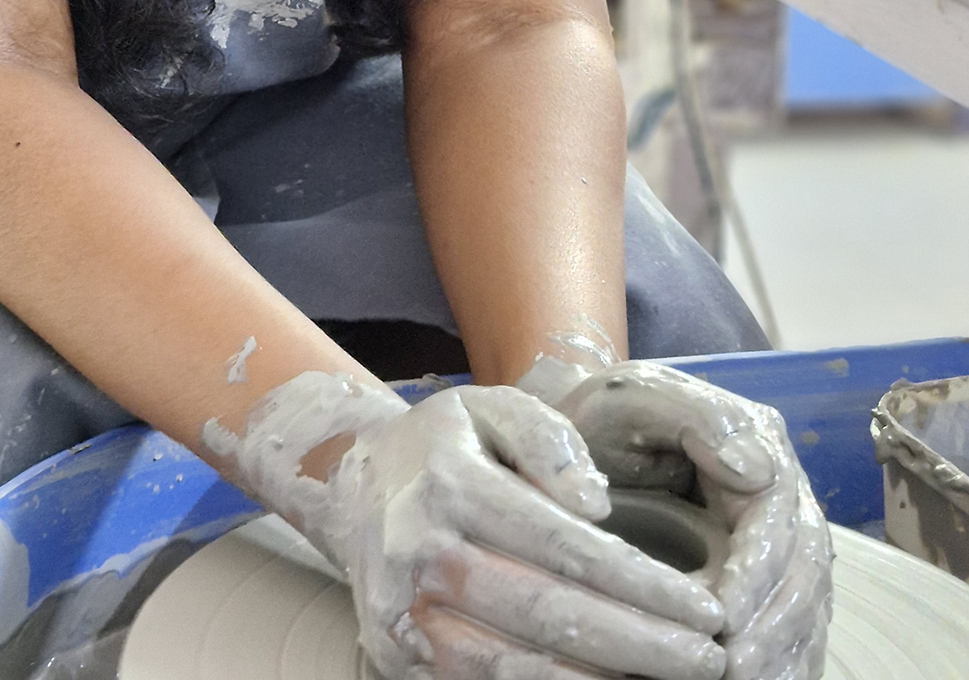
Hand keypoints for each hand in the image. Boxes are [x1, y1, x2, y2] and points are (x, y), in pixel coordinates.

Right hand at [211, 372, 725, 677]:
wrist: (351, 490)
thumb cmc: (446, 447)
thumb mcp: (492, 409)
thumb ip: (548, 441)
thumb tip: (598, 505)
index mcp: (449, 483)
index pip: (563, 546)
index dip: (643, 585)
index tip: (708, 610)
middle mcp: (417, 552)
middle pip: (547, 615)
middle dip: (641, 647)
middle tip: (711, 662)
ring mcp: (400, 614)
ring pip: (516, 670)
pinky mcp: (394, 658)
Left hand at [551, 362, 832, 679]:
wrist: (582, 435)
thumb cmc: (602, 418)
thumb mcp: (633, 399)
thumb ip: (693, 418)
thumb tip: (756, 470)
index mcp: (754, 440)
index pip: (776, 516)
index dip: (758, 571)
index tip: (726, 618)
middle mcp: (778, 488)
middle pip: (803, 567)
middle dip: (775, 625)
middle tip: (736, 669)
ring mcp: (779, 532)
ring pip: (807, 601)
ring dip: (782, 650)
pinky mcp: (767, 570)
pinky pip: (795, 622)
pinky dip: (785, 658)